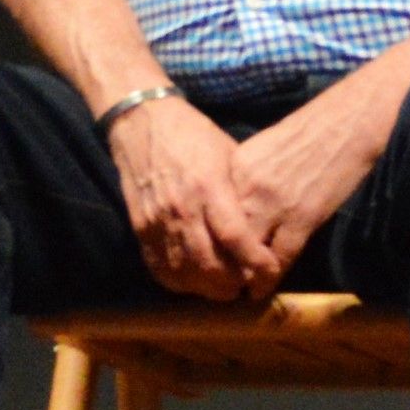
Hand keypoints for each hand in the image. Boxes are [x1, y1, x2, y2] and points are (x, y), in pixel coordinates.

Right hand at [107, 94, 284, 300]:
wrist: (141, 121)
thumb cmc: (192, 135)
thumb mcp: (228, 153)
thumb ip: (242, 191)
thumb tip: (265, 223)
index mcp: (208, 186)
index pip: (235, 236)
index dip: (255, 261)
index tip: (270, 271)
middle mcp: (182, 208)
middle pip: (209, 264)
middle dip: (233, 284)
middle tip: (247, 286)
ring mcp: (157, 220)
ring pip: (184, 272)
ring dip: (207, 289)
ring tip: (223, 288)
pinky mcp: (140, 227)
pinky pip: (159, 267)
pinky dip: (179, 282)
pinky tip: (194, 282)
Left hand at [225, 91, 385, 280]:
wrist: (346, 123)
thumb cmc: (307, 133)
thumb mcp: (262, 152)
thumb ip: (242, 180)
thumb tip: (229, 210)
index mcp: (234, 168)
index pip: (210, 214)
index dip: (206, 241)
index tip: (203, 259)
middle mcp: (247, 188)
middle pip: (222, 238)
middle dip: (219, 264)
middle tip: (217, 285)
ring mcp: (274, 204)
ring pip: (248, 254)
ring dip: (244, 278)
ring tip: (240, 292)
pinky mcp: (302, 217)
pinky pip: (280, 258)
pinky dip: (271, 277)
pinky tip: (265, 288)